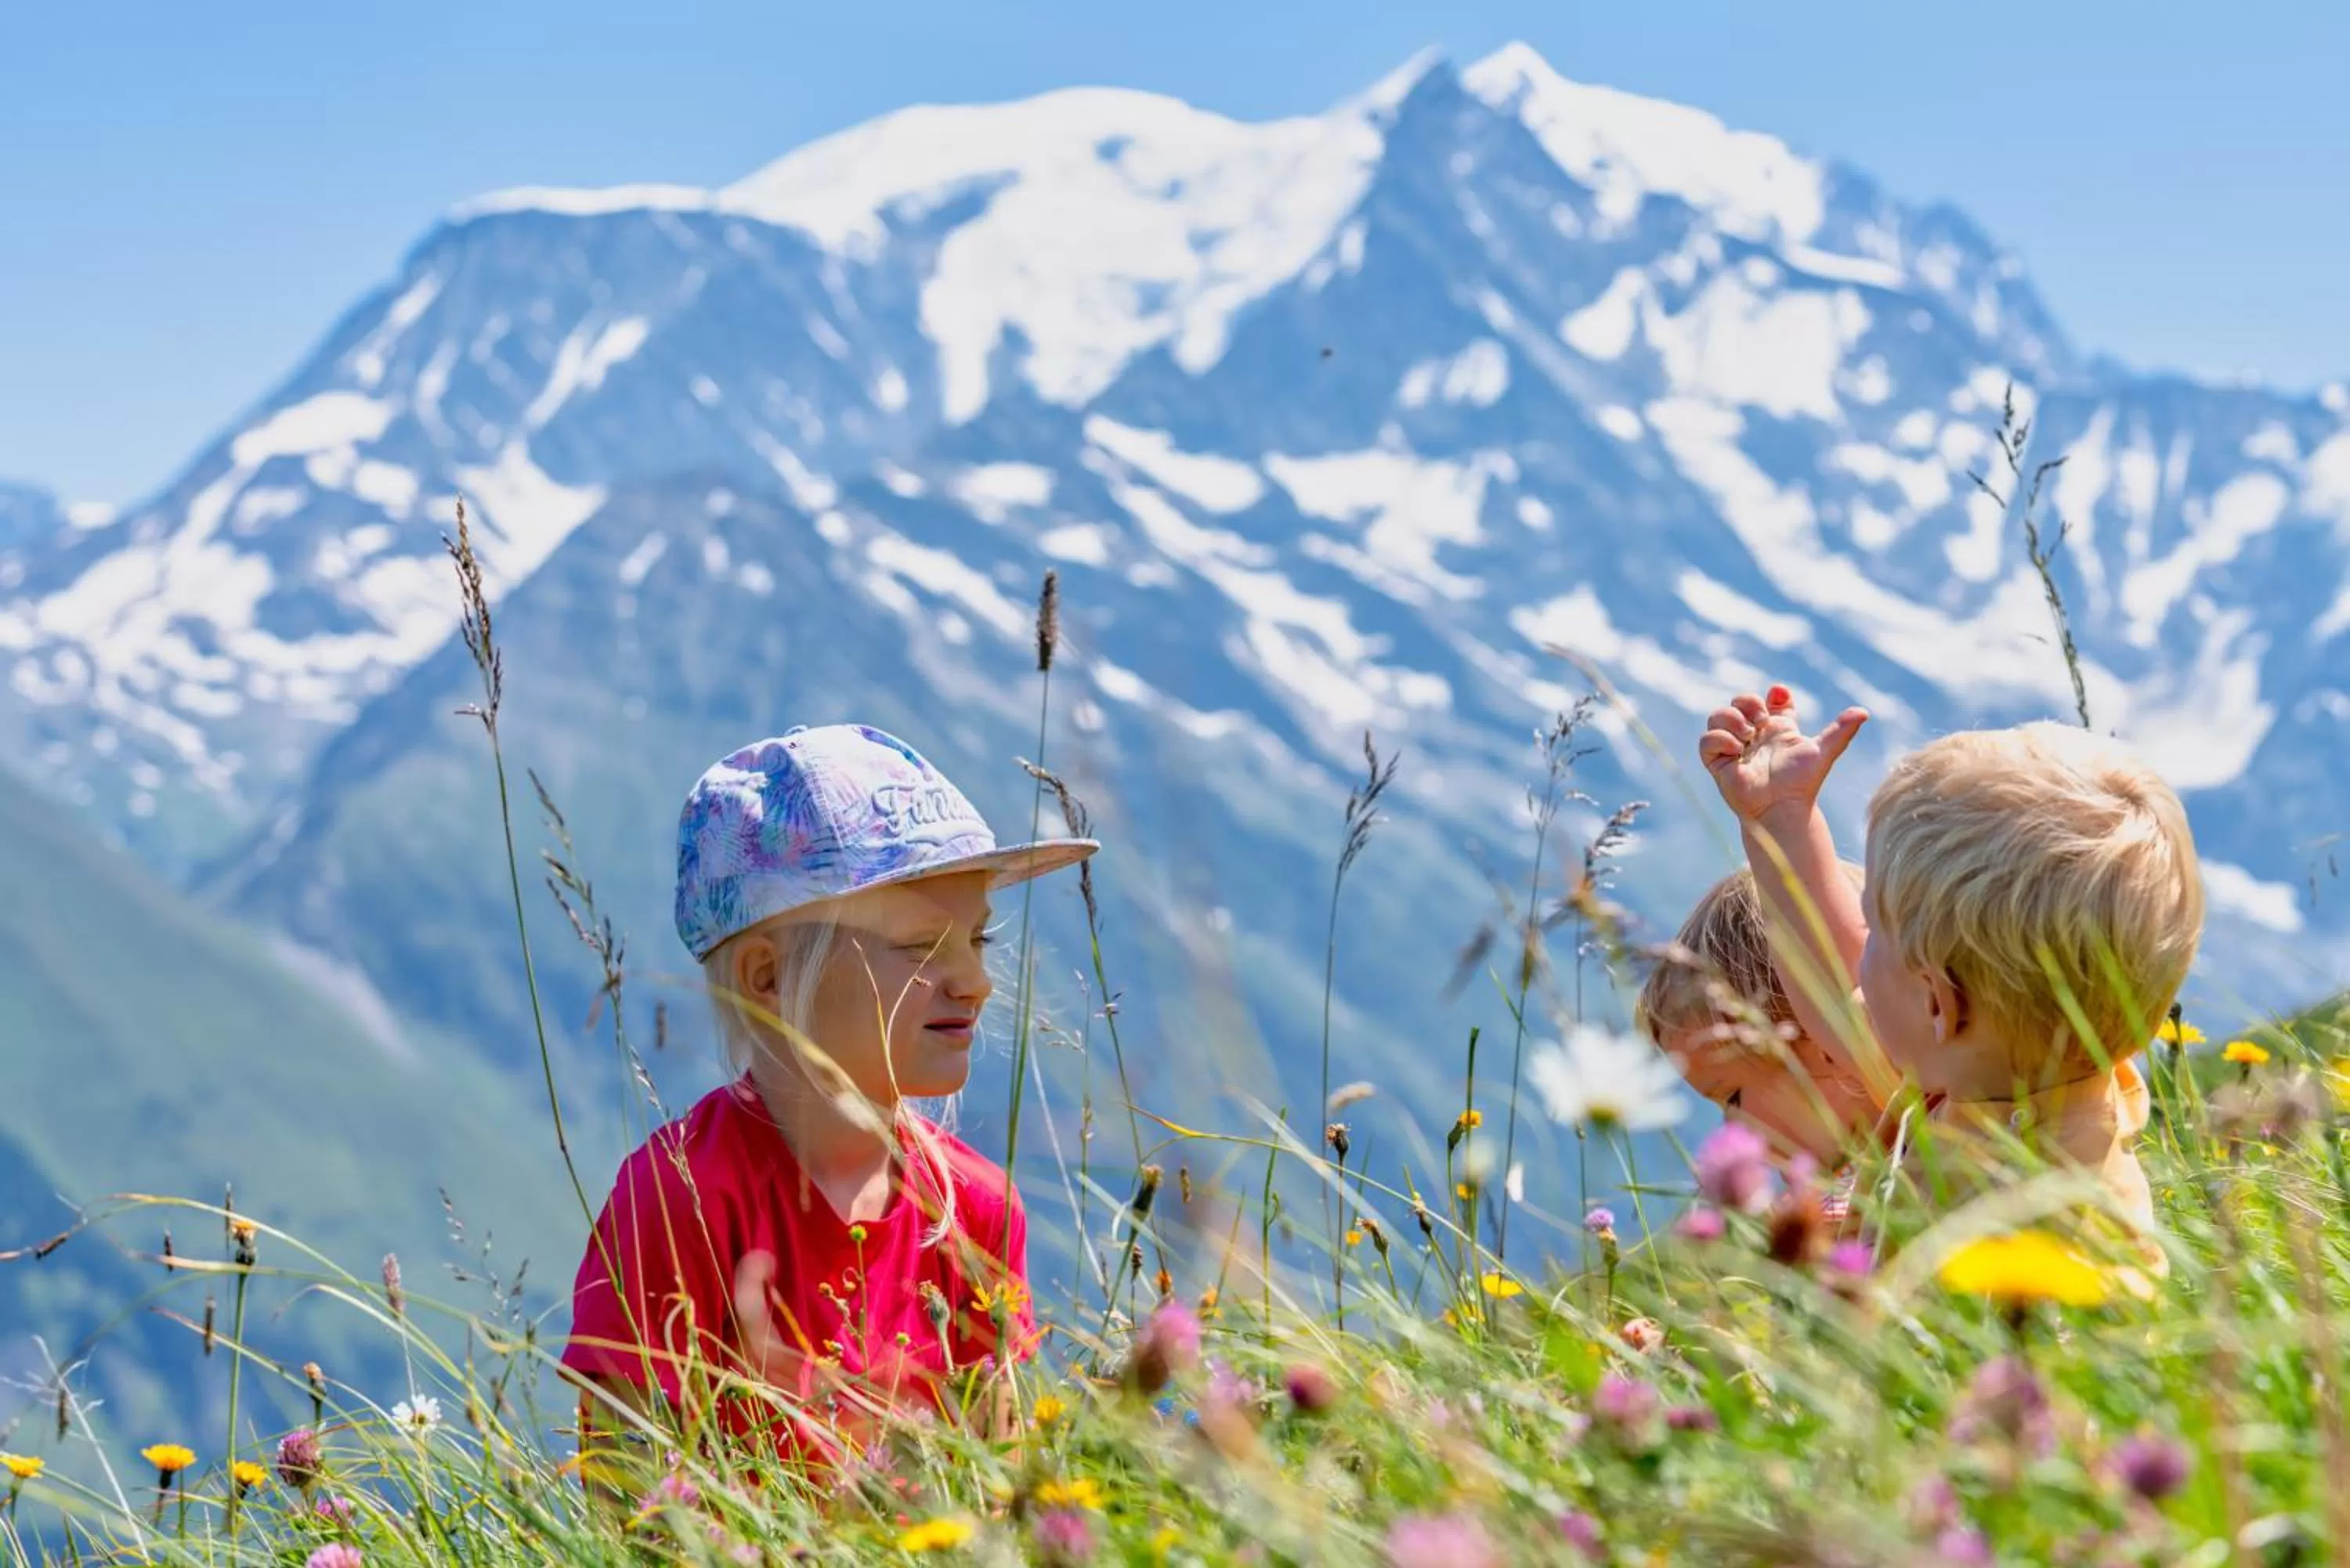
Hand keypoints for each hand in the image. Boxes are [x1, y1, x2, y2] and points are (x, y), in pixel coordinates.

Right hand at [1698, 685, 1867, 823]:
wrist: (1783, 807)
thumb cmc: (1803, 783)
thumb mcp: (1823, 751)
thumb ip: (1841, 730)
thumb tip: (1864, 712)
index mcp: (1777, 730)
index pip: (1769, 701)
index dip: (1773, 695)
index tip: (1780, 695)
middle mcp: (1753, 736)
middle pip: (1739, 702)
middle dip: (1748, 702)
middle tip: (1763, 720)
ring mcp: (1733, 749)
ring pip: (1717, 716)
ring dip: (1732, 718)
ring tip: (1749, 735)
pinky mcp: (1717, 763)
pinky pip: (1706, 740)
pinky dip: (1720, 739)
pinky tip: (1738, 750)